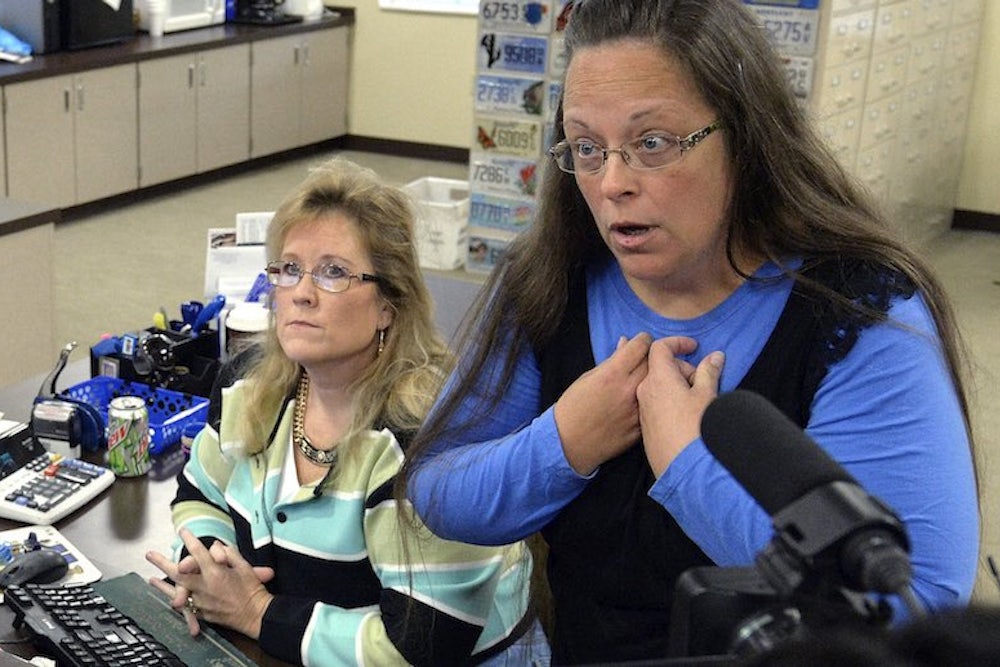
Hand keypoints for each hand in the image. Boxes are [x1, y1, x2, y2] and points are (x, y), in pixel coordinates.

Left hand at [146, 529, 275, 638]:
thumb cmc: (252, 590)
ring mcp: (201, 600)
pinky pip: (183, 604)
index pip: (199, 552)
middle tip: (150, 555)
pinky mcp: (202, 611)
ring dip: (162, 584)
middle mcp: (204, 586)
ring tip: (150, 577)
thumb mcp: (244, 567)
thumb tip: (216, 548)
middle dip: (163, 562)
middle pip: (179, 572)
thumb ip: (229, 554)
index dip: (189, 540)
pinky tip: (165, 595)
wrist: (255, 615)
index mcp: (216, 572)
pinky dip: (172, 598)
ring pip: (177, 590)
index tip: (183, 531)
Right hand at [554, 332, 652, 473]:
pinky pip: (655, 408)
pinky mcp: (641, 429)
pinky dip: (654, 400)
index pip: (641, 345)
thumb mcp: (587, 377)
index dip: (643, 339)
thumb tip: (626, 343)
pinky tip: (648, 400)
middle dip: (653, 355)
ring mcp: (637, 411)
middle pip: (654, 362)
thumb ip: (611, 360)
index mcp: (613, 374)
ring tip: (651, 377)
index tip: (643, 341)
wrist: (567, 444)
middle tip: (650, 356)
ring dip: (656, 378)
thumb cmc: (572, 408)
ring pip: (658, 386)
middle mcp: (629, 390)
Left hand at [637, 338, 723, 475]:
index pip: (660, 348)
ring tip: (695, 400)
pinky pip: (655, 403)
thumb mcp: (707, 396)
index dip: (678, 343)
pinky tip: (685, 414)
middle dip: (682, 368)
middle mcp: (644, 391)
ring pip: (657, 386)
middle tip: (701, 381)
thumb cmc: (696, 429)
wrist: (684, 469)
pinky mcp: (644, 426)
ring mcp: (642, 409)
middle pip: (659, 367)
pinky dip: (668, 400)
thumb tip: (715, 357)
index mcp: (658, 378)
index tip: (693, 347)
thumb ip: (709, 372)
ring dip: (675, 385)